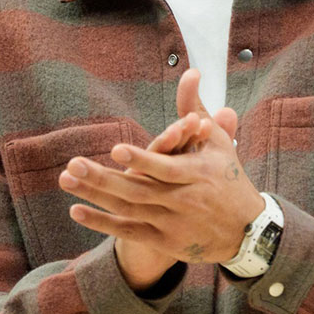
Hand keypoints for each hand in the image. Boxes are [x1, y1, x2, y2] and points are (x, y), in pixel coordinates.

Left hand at [62, 70, 262, 265]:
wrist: (246, 231)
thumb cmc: (227, 177)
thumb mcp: (216, 141)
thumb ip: (195, 108)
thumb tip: (190, 71)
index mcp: (199, 173)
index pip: (167, 167)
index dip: (143, 160)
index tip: (116, 149)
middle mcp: (185, 200)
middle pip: (139, 190)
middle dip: (103, 179)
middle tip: (73, 164)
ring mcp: (173, 223)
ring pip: (129, 210)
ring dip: (95, 197)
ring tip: (66, 180)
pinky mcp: (165, 242)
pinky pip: (129, 232)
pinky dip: (103, 223)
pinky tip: (76, 210)